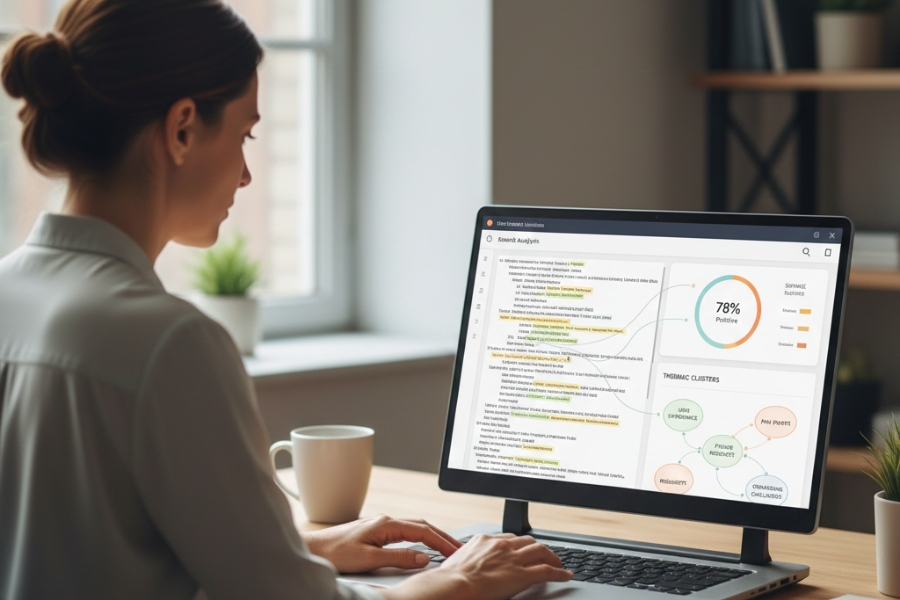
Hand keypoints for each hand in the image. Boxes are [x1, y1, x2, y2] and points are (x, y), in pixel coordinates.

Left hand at [303, 514, 461, 572]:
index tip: (456, 552)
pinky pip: (405, 532)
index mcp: (386, 524)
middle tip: (459, 549)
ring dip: (432, 536)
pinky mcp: (376, 532)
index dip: (442, 541)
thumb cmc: (336, 552)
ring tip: (446, 547)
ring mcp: (381, 525)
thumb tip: (423, 558)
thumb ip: (398, 558)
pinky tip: (423, 545)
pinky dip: (420, 538)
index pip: (423, 531)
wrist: (315, 549)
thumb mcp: (369, 560)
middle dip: (442, 536)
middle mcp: (385, 521)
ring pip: (414, 527)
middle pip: (422, 525)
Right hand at [382, 533, 572, 599]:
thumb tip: (466, 565)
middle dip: (537, 547)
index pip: (509, 538)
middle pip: (527, 541)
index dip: (519, 544)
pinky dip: (559, 572)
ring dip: (552, 557)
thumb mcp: (457, 560)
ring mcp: (513, 559)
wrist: (453, 585)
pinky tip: (565, 575)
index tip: (523, 548)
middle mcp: (502, 545)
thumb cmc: (449, 578)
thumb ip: (468, 558)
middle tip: (544, 555)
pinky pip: (546, 571)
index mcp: (485, 539)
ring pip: (541, 551)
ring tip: (557, 564)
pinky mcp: (521, 574)